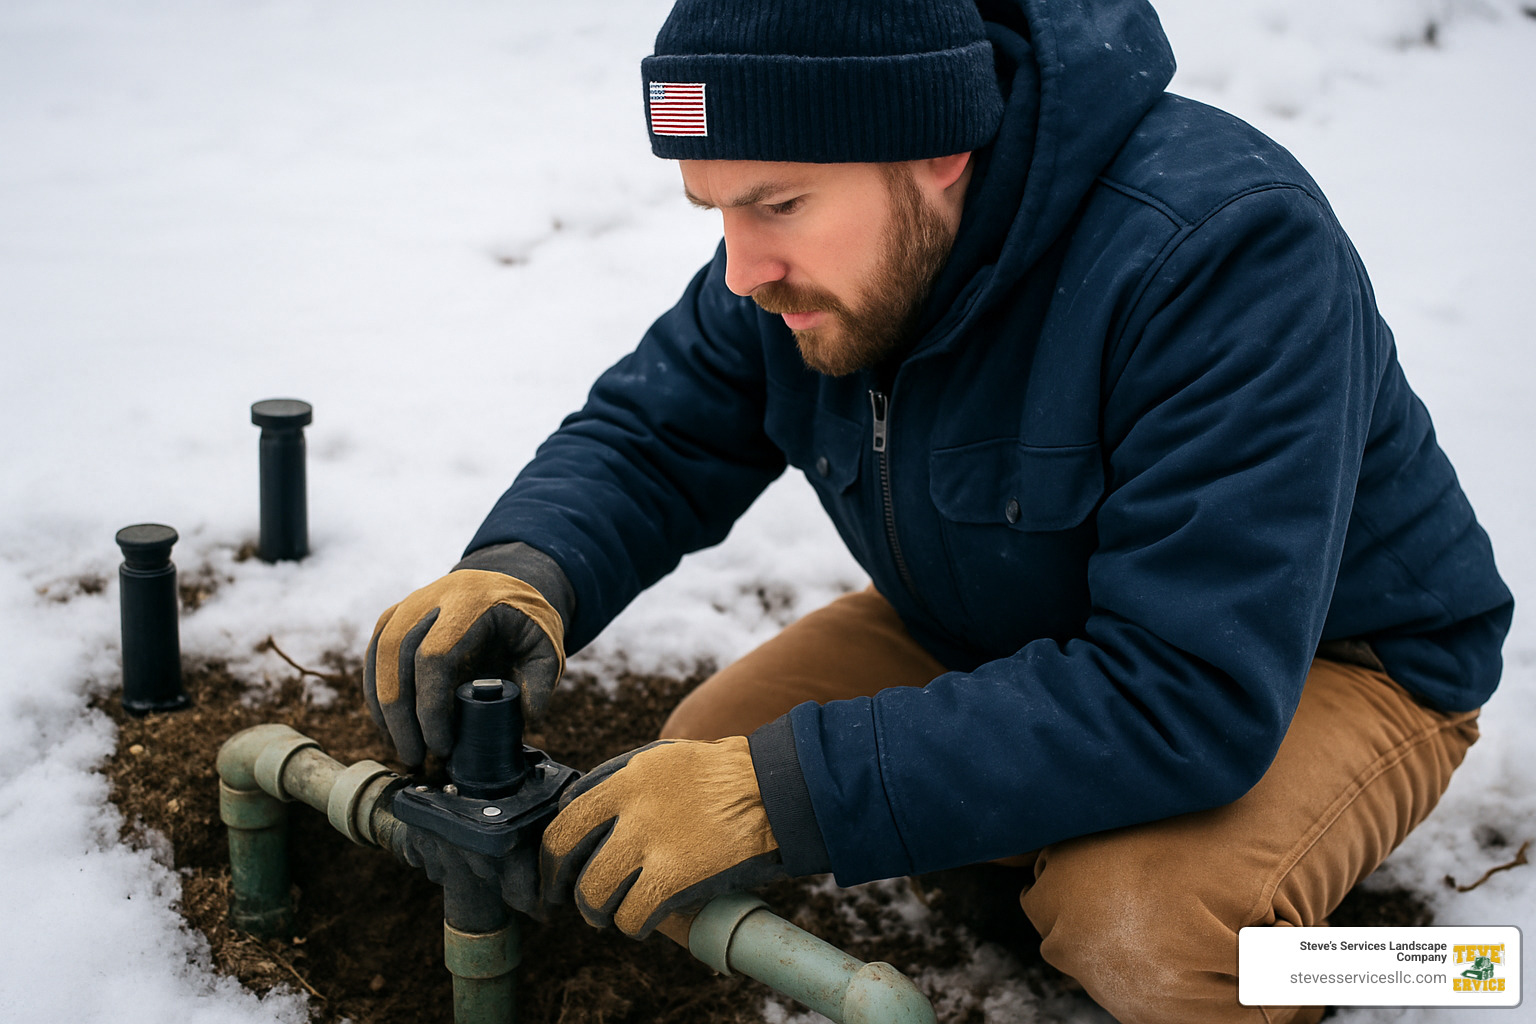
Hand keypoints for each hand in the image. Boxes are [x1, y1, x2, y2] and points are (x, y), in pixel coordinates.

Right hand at [363, 569, 564, 763]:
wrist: (504, 585)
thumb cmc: (524, 622)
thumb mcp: (544, 646)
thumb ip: (541, 681)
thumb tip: (526, 720)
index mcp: (469, 602)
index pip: (435, 656)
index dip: (431, 706)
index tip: (442, 745)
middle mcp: (430, 599)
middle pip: (398, 657)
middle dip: (402, 716)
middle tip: (416, 758)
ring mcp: (407, 605)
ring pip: (380, 657)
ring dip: (384, 710)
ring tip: (403, 749)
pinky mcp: (393, 617)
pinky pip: (374, 656)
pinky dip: (376, 694)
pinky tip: (387, 726)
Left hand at [540, 736, 785, 937]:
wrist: (779, 790)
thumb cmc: (730, 776)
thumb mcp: (669, 759)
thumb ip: (629, 783)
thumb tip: (595, 814)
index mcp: (627, 775)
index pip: (566, 814)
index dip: (557, 847)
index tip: (559, 865)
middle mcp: (631, 806)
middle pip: (567, 855)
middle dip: (562, 885)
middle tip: (568, 900)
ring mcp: (651, 841)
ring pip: (594, 892)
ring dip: (598, 911)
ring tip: (610, 915)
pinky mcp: (675, 876)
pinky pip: (631, 916)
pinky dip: (632, 926)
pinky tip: (641, 923)